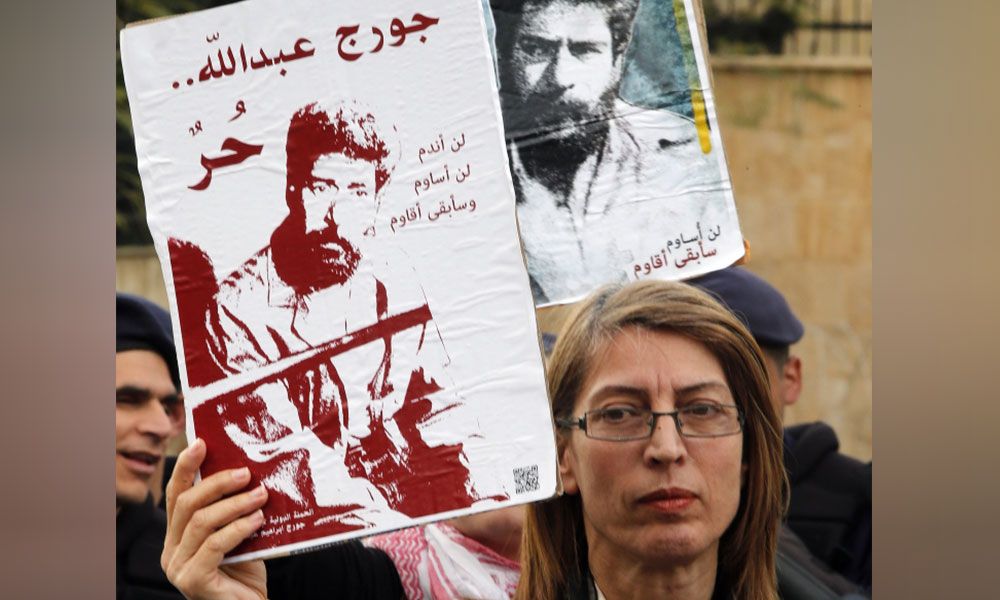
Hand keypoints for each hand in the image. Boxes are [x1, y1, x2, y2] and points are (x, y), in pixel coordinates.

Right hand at [161, 439, 268, 598]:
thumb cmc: (246, 573)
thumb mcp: (237, 534)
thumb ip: (231, 511)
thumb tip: (247, 471)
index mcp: (176, 536)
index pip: (175, 495)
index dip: (185, 467)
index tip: (201, 443)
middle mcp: (170, 551)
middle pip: (187, 504)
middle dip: (217, 483)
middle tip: (247, 473)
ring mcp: (178, 567)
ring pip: (202, 522)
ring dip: (235, 504)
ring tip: (261, 495)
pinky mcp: (192, 581)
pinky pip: (214, 545)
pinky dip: (238, 528)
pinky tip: (257, 520)